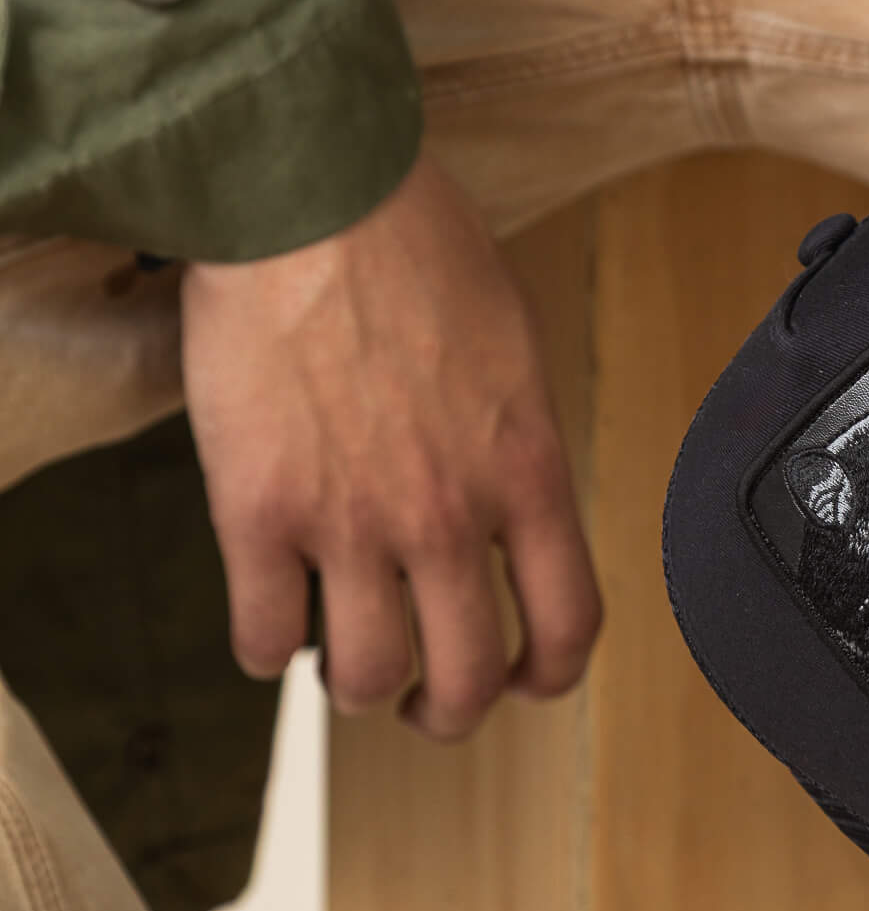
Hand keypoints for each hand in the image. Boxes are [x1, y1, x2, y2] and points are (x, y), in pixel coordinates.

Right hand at [182, 152, 601, 738]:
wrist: (316, 201)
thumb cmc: (419, 250)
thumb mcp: (517, 351)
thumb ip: (515, 446)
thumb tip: (507, 506)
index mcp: (527, 474)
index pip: (568, 622)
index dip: (550, 675)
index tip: (528, 680)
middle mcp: (448, 517)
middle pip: (467, 677)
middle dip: (450, 710)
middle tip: (429, 701)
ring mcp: (351, 523)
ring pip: (367, 677)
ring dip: (361, 689)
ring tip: (349, 666)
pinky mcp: (258, 513)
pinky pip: (264, 636)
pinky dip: (269, 650)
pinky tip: (273, 626)